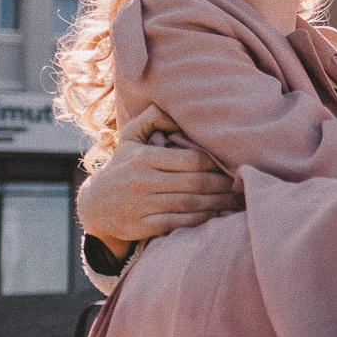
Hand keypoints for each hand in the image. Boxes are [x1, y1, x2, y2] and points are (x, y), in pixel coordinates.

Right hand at [76, 105, 240, 251]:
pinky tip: (218, 216)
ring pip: (190, 205)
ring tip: (237, 200)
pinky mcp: (142, 227)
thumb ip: (152, 118)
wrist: (93, 206)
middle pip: (195, 183)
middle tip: (243, 183)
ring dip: (218, 203)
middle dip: (223, 185)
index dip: (217, 163)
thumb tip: (176, 108)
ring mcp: (142, 207)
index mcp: (143, 158)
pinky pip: (180, 224)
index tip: (234, 163)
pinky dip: (201, 220)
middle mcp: (142, 182)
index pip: (191, 160)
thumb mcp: (130, 138)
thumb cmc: (121, 167)